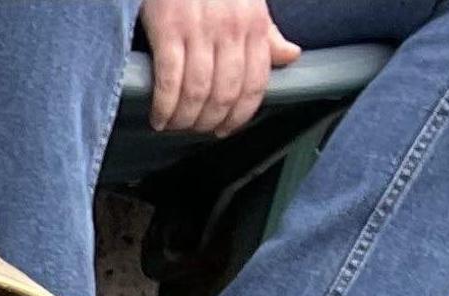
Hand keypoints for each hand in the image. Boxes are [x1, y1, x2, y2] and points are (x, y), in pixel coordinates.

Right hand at [141, 0, 301, 136]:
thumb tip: (290, 56)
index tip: (224, 129)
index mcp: (253, 24)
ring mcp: (199, 29)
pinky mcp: (168, 28)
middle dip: (209, 122)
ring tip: (174, 124)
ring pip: (197, 94)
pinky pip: (169, 81)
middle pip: (224, 95)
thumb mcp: (249, 0)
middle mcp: (230, 28)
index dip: (239, 116)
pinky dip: (163, 107)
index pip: (254, 84)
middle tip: (195, 129)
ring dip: (184, 119)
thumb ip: (267, 33)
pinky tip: (158, 116)